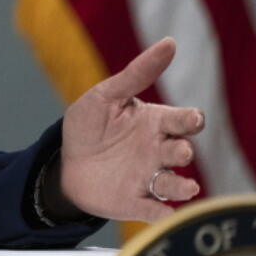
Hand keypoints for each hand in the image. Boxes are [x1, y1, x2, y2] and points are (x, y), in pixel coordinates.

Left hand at [60, 37, 204, 221]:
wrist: (65, 163)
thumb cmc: (89, 126)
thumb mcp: (106, 95)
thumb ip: (137, 73)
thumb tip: (170, 43)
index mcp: (155, 123)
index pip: (184, 121)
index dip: (191, 120)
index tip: (191, 120)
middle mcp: (158, 151)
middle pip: (182, 151)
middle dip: (182, 151)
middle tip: (176, 150)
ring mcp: (149, 178)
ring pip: (175, 184)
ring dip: (182, 186)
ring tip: (185, 186)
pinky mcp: (137, 201)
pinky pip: (155, 210)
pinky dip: (163, 213)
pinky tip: (165, 213)